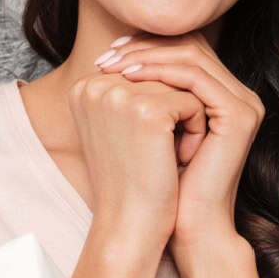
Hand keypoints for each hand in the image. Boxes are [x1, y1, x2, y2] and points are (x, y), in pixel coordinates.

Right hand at [66, 64, 205, 256]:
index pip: (144, 68)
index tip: (143, 143)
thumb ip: (132, 87)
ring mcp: (119, 94)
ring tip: (164, 154)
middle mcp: (95, 83)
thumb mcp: (122, 125)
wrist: (130, 225)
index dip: (159, 105)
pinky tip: (174, 159)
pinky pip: (193, 103)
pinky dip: (195, 132)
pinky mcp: (147, 109)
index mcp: (82, 85)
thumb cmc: (130, 179)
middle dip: (173, 112)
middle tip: (156, 152)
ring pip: (181, 87)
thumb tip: (168, 53)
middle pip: (164, 75)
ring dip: (185, 121)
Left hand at [96, 35, 263, 259]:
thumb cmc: (162, 185)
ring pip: (192, 57)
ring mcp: (243, 104)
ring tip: (113, 65)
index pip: (185, 50)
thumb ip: (143, 95)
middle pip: (190, 47)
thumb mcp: (147, 130)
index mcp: (221, 96)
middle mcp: (238, 95)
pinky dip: (159, 73)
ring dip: (147, 56)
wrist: (189, 227)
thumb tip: (107, 61)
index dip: (147, 45)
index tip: (109, 52)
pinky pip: (196, 78)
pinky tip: (130, 77)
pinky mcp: (238, 116)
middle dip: (144, 46)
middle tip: (108, 54)